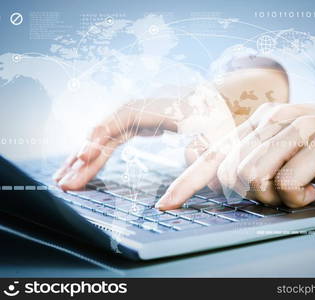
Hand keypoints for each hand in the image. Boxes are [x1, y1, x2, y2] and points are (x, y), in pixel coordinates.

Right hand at [54, 66, 289, 191]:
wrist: (229, 102)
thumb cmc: (227, 124)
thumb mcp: (222, 145)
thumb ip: (201, 166)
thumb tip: (171, 193)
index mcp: (172, 108)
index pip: (129, 116)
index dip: (105, 134)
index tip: (86, 155)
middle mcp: (152, 106)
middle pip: (112, 126)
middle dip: (88, 153)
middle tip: (65, 182)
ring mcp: (146, 111)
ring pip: (110, 131)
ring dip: (89, 153)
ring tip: (67, 177)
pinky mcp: (145, 120)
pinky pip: (117, 135)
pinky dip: (101, 150)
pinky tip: (88, 163)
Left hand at [156, 103, 314, 208]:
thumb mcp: (290, 150)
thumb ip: (257, 157)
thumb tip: (223, 174)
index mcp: (261, 121)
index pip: (213, 153)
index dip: (185, 181)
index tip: (167, 205)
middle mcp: (273, 120)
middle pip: (229, 171)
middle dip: (246, 195)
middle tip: (277, 195)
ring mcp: (297, 128)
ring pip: (251, 176)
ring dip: (272, 198)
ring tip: (298, 193)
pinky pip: (286, 182)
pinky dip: (296, 199)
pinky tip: (313, 193)